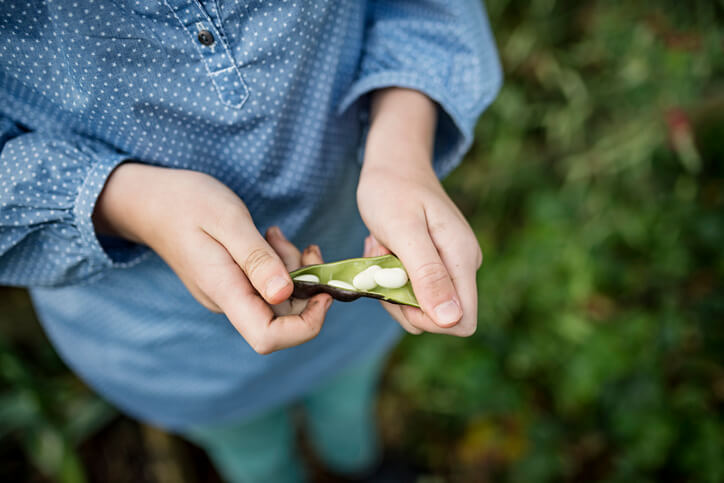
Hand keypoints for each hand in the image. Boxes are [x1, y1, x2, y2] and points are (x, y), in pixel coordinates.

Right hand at [93, 163, 331, 353]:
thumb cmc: (186, 203)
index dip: (305, 324)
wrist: (151, 200)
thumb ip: (256, 259)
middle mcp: (228, 301)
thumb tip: (284, 294)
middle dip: (305, 285)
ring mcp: (230, 293)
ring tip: (275, 235)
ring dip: (292, 268)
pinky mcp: (233, 282)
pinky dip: (279, 263)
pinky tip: (269, 238)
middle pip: (283, 317)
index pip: (268, 338)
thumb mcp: (227, 221)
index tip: (323, 291)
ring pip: (279, 297)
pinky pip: (268, 283)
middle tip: (303, 246)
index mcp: (225, 291)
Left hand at [357, 88, 480, 335]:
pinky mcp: (437, 262)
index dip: (425, 319)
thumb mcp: (403, 231)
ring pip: (422, 305)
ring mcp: (452, 263)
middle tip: (382, 261)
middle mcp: (464, 264)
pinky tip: (385, 247)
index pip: (462, 322)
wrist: (394, 161)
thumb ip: (427, 275)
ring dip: (392, 286)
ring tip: (382, 249)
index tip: (395, 288)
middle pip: (440, 318)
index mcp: (463, 258)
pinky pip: (414, 287)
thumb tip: (451, 320)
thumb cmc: (393, 189)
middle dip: (402, 299)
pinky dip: (393, 275)